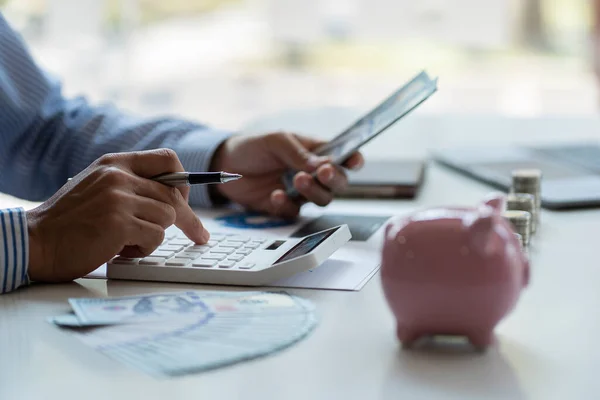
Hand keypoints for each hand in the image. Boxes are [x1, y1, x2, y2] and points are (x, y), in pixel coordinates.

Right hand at [26, 149, 208, 282]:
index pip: (167, 158)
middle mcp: (118, 175)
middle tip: (200, 235)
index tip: (187, 199)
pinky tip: (119, 249)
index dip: (184, 181)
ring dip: (154, 235)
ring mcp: (119, 197)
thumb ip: (130, 185)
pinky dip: (143, 248)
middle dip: (188, 219)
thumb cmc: (69, 222)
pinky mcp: (119, 222)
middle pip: (174, 194)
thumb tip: (172, 197)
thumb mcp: (98, 188)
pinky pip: (156, 237)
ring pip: (168, 217)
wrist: (35, 242)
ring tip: (128, 241)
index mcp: (115, 163)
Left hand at [210, 132, 363, 216]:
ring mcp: (300, 192)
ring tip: (297, 180)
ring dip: (313, 191)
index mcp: (315, 153)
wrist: (225, 165)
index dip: (353, 160)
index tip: (354, 162)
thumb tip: (320, 165)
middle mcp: (313, 174)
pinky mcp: (284, 207)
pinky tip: (275, 195)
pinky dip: (287, 204)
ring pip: (322, 199)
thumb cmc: (254, 147)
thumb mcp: (276, 141)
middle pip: (338, 183)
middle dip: (334, 179)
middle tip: (321, 172)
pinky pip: (295, 211)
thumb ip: (298, 153)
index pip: (343, 157)